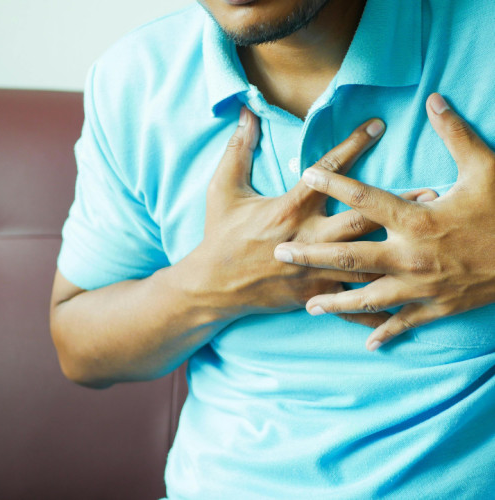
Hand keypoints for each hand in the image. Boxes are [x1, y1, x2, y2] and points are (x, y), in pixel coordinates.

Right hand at [193, 107, 431, 325]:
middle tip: (429, 192)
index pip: (326, 172)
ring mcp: (313, 269)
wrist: (212, 284)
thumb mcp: (222, 189)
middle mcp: (308, 238)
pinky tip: (404, 299)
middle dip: (395, 205)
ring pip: (365, 260)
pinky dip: (377, 303)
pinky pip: (351, 301)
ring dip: (398, 249)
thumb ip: (238, 150)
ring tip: (426, 238)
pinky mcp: (314, 293)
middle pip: (360, 219)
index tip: (377, 126)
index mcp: (288, 209)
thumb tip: (245, 114)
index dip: (353, 145)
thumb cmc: (219, 235)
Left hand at [274, 93, 494, 349]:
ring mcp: (420, 287)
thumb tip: (435, 99)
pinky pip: (404, 323)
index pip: (365, 198)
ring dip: (335, 302)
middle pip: (349, 256)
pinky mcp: (436, 307)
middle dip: (311, 256)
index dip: (333, 183)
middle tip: (280, 254)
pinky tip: (366, 342)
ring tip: (309, 306)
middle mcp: (410, 256)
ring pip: (367, 297)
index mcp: (417, 219)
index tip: (305, 173)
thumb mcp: (486, 168)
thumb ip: (456, 134)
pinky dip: (384, 332)